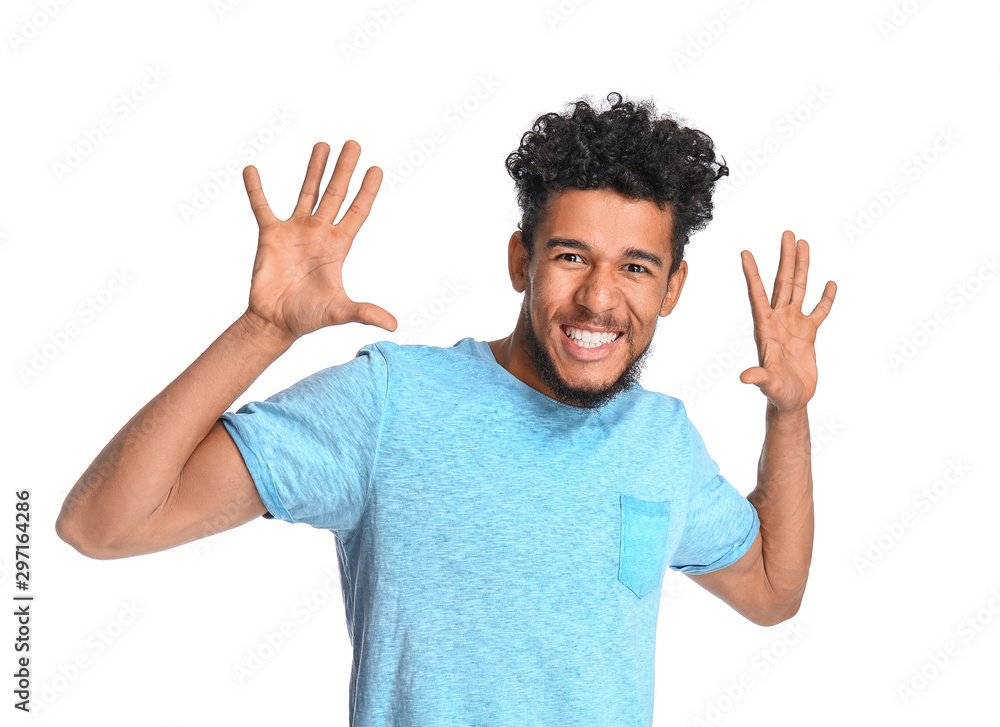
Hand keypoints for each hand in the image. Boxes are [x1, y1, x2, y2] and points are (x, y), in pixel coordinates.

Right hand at [240, 140, 396, 339]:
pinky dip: (256, 189)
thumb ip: (365, 312)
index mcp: (338, 246)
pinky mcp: (270, 235)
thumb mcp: (339, 311)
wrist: (275, 322)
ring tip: (323, 144)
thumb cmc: (308, 317)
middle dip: (345, 169)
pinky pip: (262, 207)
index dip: (367, 191)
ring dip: (314, 169)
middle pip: (336, 193)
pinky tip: (251, 169)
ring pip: (307, 192)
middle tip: (354, 143)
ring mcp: (295, 231)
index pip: (357, 212)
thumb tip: (393, 326)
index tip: (377, 169)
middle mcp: (319, 233)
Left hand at [739, 231, 836, 412]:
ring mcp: (794, 325)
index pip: (758, 295)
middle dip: (785, 258)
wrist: (790, 402)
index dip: (753, 274)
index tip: (745, 252)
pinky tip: (830, 282)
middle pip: (782, 283)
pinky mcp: (809, 334)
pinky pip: (819, 311)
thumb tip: (745, 377)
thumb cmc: (777, 394)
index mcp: (766, 328)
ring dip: (802, 267)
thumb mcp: (768, 385)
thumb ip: (759, 378)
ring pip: (799, 289)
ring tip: (804, 243)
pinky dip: (825, 297)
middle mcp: (779, 321)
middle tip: (788, 233)